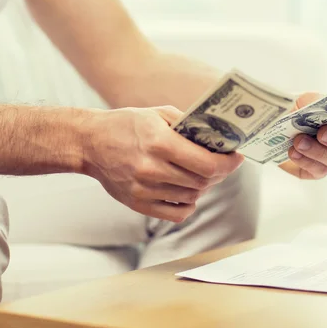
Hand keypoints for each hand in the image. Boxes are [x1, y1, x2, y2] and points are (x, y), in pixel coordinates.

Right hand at [82, 106, 244, 221]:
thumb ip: (189, 125)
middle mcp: (152, 169)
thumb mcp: (158, 114)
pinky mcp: (138, 204)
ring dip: (204, 186)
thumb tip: (219, 139)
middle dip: (220, 173)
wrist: (89, 143)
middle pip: (203, 181)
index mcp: (159, 143)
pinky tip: (187, 190)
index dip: (229, 163)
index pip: (208, 163)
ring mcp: (144, 189)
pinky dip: (189, 204)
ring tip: (202, 173)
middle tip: (223, 164)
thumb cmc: (126, 124)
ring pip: (193, 196)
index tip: (237, 158)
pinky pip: (177, 213)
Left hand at [279, 92, 326, 178]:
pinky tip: (293, 151)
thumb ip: (319, 102)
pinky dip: (305, 160)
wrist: (276, 125)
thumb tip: (321, 109)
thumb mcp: (308, 99)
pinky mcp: (318, 171)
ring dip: (319, 151)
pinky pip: (318, 170)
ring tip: (299, 141)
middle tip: (323, 133)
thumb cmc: (299, 110)